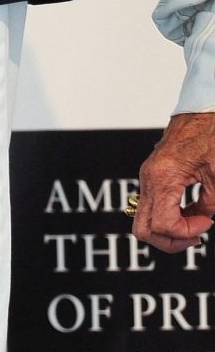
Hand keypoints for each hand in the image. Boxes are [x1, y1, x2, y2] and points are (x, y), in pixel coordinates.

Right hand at [134, 113, 214, 253]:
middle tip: (195, 235)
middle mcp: (149, 178)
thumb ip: (210, 204)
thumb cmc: (210, 135)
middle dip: (170, 241)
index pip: (163, 224)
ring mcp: (148, 177)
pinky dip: (168, 218)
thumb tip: (202, 220)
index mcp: (163, 177)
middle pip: (143, 229)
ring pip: (144, 221)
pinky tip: (190, 214)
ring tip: (194, 226)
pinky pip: (151, 207)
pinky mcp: (153, 177)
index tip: (207, 222)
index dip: (187, 232)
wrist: (202, 110)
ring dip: (168, 232)